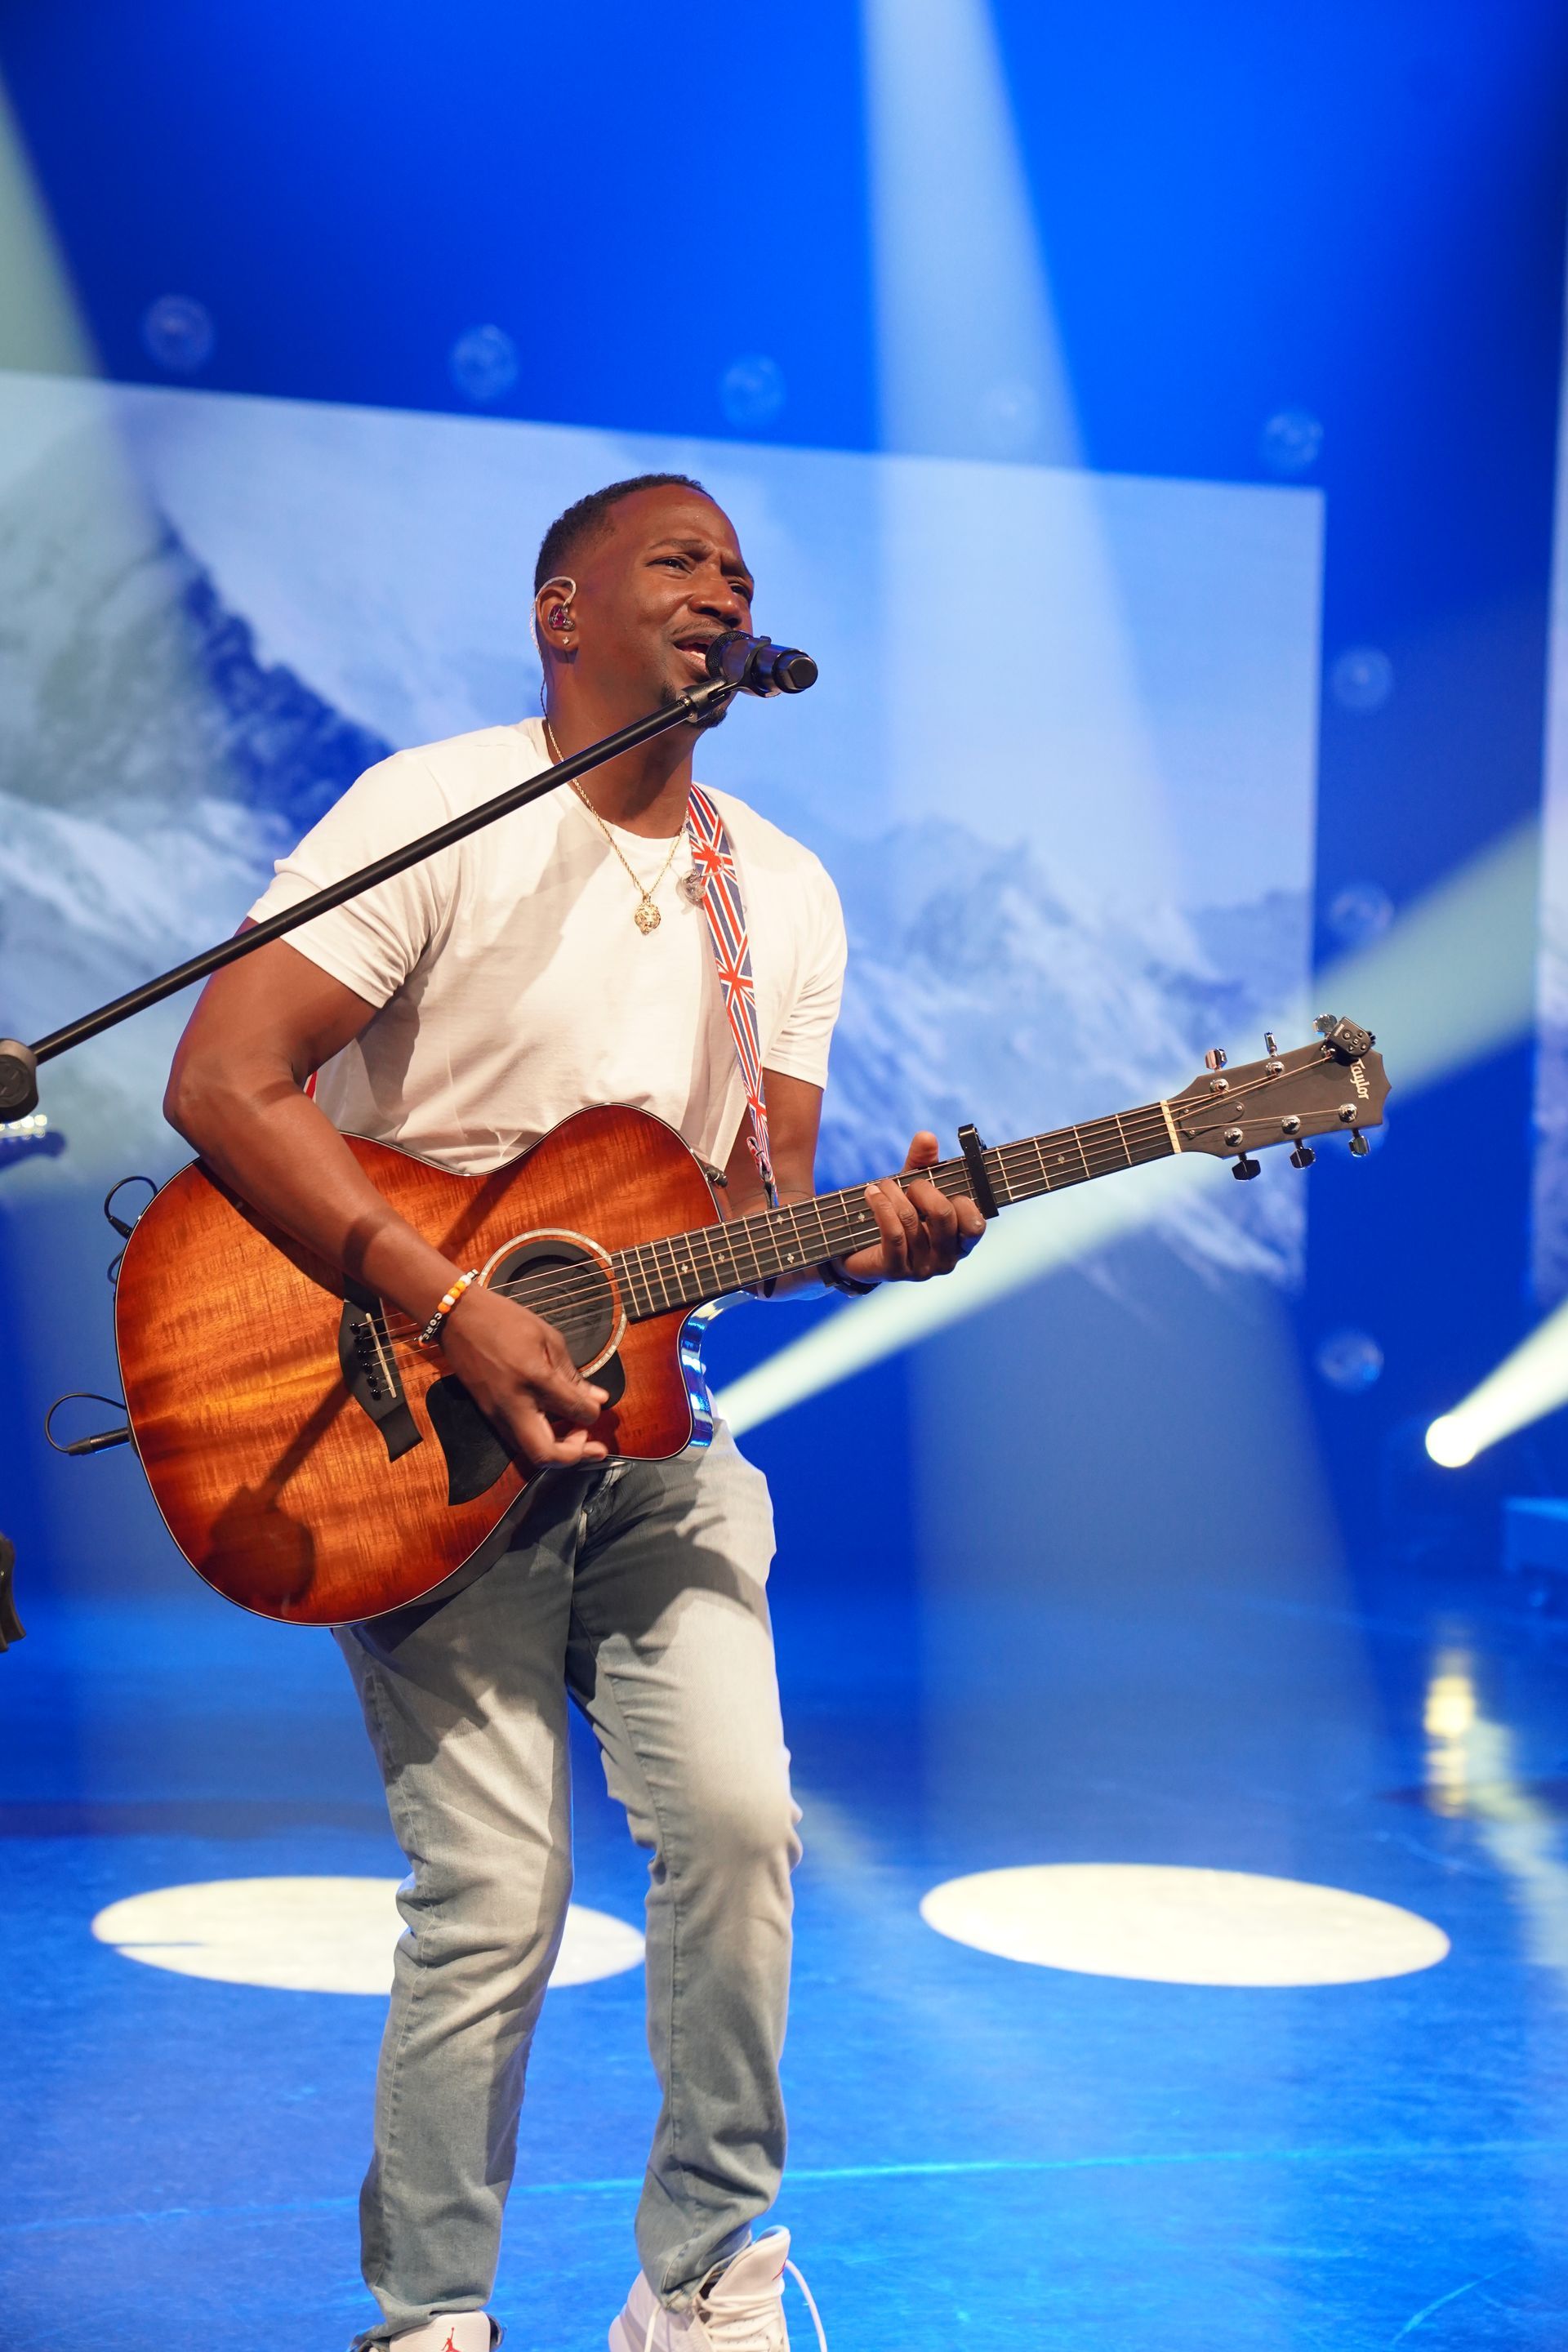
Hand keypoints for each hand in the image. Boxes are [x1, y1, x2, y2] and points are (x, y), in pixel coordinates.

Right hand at [436, 1281, 609, 1466]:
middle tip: (593, 1444)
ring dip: (558, 1453)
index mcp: (534, 1378)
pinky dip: (540, 1441)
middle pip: (546, 1454)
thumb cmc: (504, 1320)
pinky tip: (553, 1428)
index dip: (593, 1413)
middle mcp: (514, 1404)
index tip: (597, 1404)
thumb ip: (572, 1374)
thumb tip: (598, 1398)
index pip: (575, 1411)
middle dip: (575, 1456)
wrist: (457, 1318)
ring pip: (530, 1453)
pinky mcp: (489, 1415)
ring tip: (576, 1437)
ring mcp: (497, 1414)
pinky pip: (518, 1440)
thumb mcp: (547, 1338)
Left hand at [839, 1131, 985, 1284]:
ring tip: (881, 1185)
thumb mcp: (914, 1188)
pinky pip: (893, 1233)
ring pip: (912, 1220)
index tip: (942, 1188)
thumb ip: (923, 1162)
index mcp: (961, 1242)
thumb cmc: (898, 1217)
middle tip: (909, 1184)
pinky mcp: (896, 1272)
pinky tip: (871, 1194)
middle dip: (921, 1189)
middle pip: (943, 1214)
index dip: (961, 1201)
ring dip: (893, 1194)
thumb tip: (926, 1136)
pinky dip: (881, 1206)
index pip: (976, 1224)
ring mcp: (922, 1270)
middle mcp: (947, 1260)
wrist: (861, 1250)